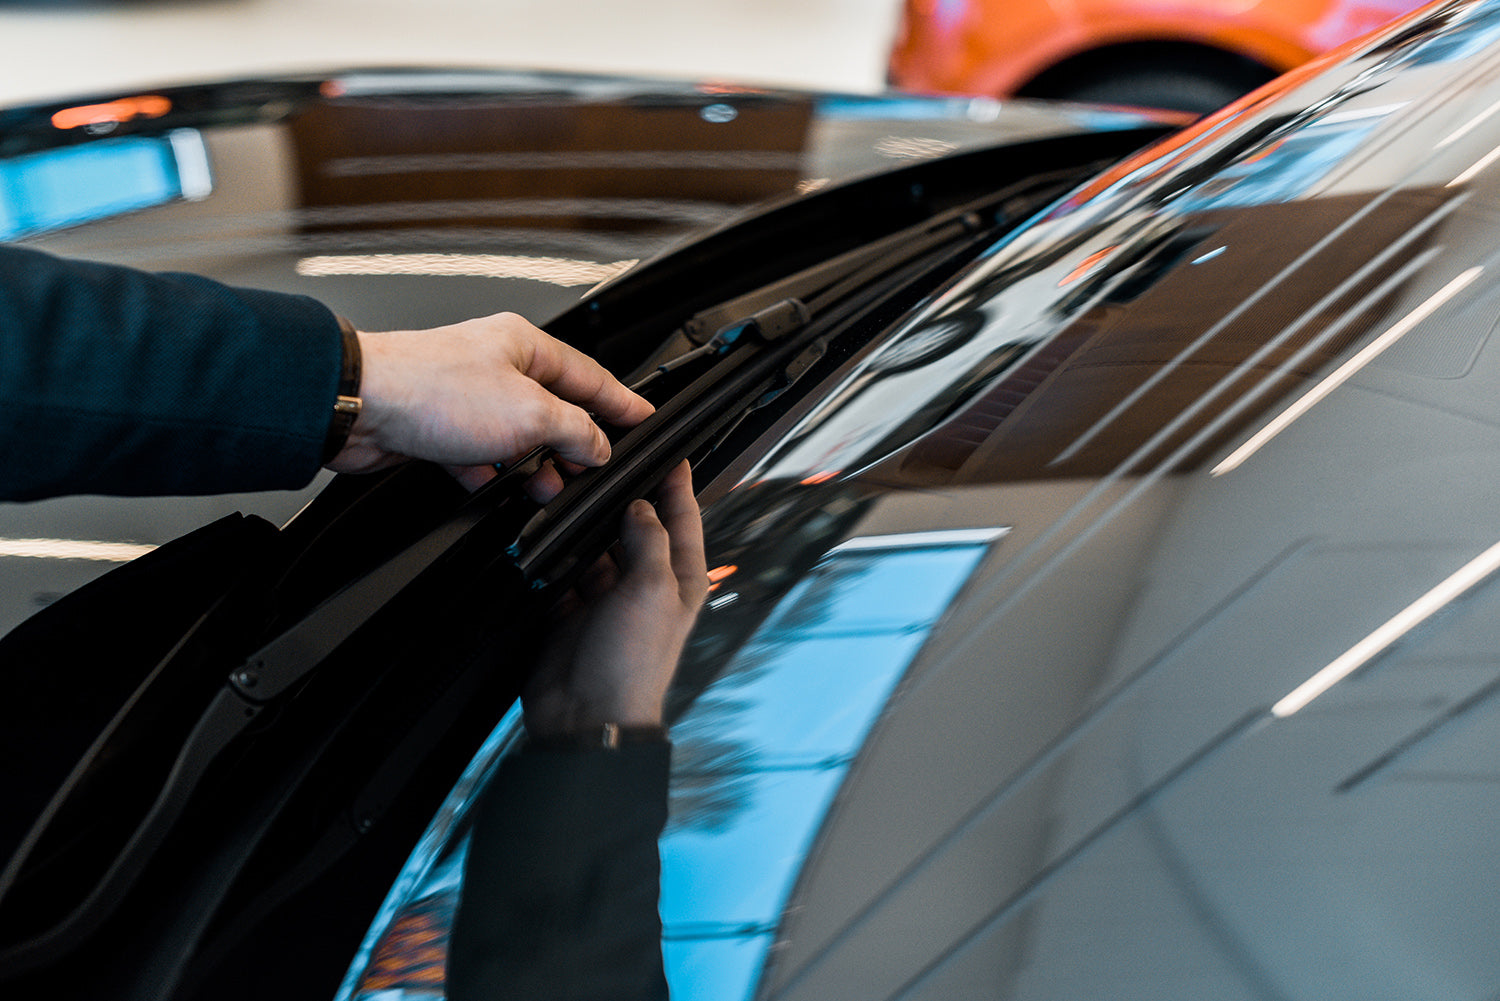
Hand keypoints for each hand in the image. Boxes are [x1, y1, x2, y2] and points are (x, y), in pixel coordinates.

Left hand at [326, 313, 652, 495]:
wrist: (359, 407)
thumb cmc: (432, 390)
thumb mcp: (530, 414)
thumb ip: (575, 430)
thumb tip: (598, 445)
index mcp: (524, 345)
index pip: (591, 375)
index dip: (622, 402)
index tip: (645, 419)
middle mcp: (496, 366)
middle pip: (554, 408)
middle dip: (575, 443)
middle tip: (597, 469)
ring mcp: (466, 397)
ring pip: (517, 436)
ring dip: (535, 464)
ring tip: (550, 488)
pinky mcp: (438, 428)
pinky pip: (479, 454)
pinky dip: (492, 473)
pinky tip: (496, 487)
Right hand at [522, 462, 706, 737]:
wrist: (585, 718)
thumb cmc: (631, 666)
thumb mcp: (652, 590)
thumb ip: (649, 541)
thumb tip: (640, 507)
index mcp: (679, 580)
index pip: (682, 519)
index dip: (677, 484)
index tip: (669, 451)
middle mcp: (645, 586)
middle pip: (635, 527)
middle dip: (621, 499)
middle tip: (604, 466)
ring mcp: (607, 598)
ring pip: (596, 545)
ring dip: (584, 526)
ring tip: (572, 495)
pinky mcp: (571, 610)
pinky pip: (563, 570)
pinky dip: (556, 555)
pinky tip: (548, 536)